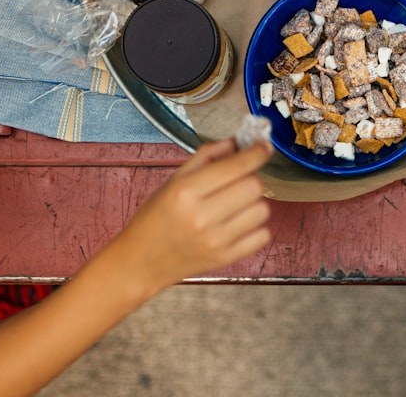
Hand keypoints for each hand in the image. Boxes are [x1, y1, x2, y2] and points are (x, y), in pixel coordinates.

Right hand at [107, 137, 271, 297]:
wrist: (141, 262)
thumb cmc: (155, 218)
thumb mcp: (173, 181)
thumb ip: (206, 156)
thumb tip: (236, 142)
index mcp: (186, 191)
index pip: (236, 166)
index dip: (257, 152)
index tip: (263, 147)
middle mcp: (202, 216)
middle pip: (254, 186)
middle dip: (251, 178)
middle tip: (238, 181)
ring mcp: (215, 241)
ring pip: (262, 210)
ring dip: (254, 203)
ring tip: (235, 205)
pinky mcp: (225, 259)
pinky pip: (262, 236)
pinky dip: (256, 227)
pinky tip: (238, 224)